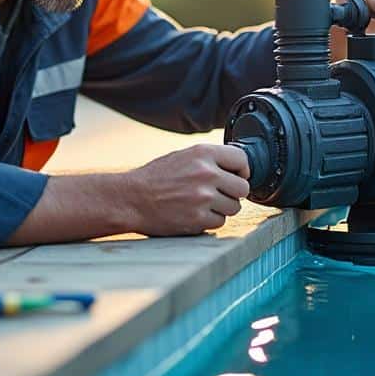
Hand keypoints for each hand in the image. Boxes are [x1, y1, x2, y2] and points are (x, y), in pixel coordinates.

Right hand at [124, 144, 250, 235]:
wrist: (131, 199)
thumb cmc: (155, 178)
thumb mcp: (182, 156)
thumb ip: (209, 159)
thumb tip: (237, 166)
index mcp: (203, 153)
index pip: (242, 160)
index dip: (242, 171)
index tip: (236, 176)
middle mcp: (206, 173)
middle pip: (243, 188)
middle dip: (233, 193)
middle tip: (218, 194)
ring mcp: (203, 197)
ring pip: (234, 207)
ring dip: (222, 208)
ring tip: (203, 204)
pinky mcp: (198, 219)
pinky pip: (220, 222)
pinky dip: (210, 221)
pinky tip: (194, 214)